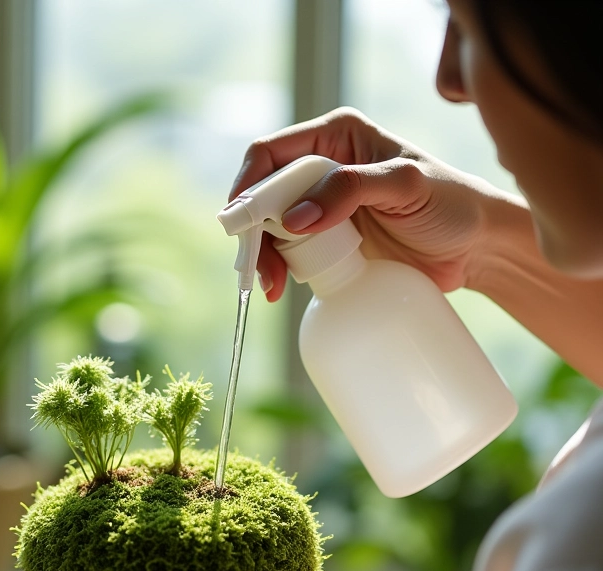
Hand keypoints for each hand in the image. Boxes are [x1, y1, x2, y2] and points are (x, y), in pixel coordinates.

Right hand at [231, 107, 515, 300]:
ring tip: (273, 286)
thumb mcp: (405, 186)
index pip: (270, 154)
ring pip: (272, 229)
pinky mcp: (328, 243)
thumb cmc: (451, 204)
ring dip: (264, 256)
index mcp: (335, 137)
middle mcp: (322, 169)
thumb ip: (350, 190)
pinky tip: (284, 287)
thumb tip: (293, 218)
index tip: (241, 223)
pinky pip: (290, 254)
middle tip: (258, 267)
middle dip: (253, 231)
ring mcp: (323, 209)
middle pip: (264, 195)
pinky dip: (281, 270)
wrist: (474, 249)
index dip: (248, 186)